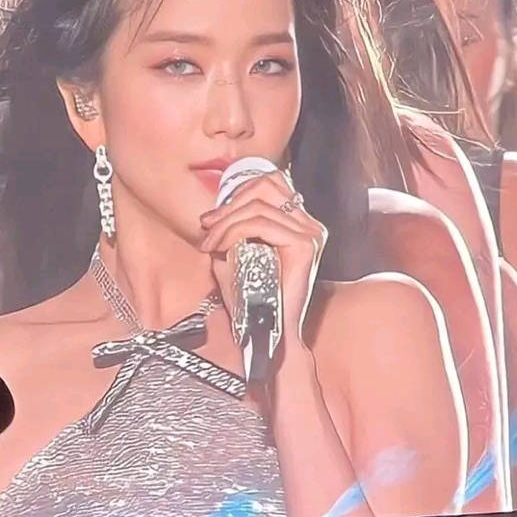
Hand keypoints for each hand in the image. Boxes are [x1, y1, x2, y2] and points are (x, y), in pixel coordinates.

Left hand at [198, 170, 326, 344]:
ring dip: (226, 222)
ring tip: (209, 244)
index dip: (236, 194)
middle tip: (206, 229)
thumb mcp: (236, 256)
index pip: (270, 183)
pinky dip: (234, 231)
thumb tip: (212, 215)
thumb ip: (231, 231)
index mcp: (299, 222)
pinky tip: (220, 247)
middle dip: (228, 206)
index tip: (210, 220)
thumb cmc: (250, 298)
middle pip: (265, 187)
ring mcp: (310, 233)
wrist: (266, 333)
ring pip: (258, 206)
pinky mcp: (304, 246)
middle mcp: (309, 223)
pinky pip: (261, 224)